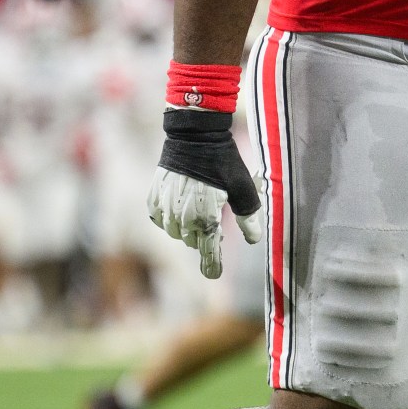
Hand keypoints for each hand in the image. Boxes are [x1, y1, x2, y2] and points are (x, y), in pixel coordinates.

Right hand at [148, 108, 262, 277]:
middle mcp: (182, 218)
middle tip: (214, 224)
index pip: (209, 253)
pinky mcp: (154, 199)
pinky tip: (180, 207)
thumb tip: (253, 239)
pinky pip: (161, 220)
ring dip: (188, 228)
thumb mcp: (242, 188)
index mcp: (205, 218)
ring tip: (198, 212)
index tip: (214, 273)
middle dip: (204, 237)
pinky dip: (170, 219)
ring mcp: (165, 209)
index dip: (212, 265)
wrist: (194, 135)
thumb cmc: (222, 160)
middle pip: (193, 242)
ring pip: (177, 233)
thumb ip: (248, 217)